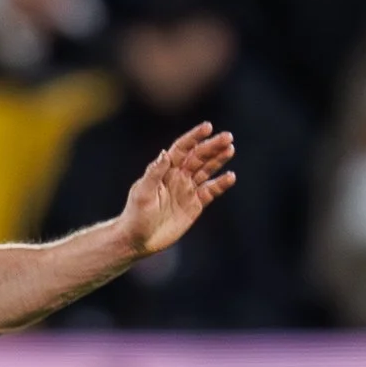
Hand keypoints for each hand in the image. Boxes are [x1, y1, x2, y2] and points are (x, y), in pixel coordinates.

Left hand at [119, 124, 236, 257]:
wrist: (138, 239)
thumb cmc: (135, 214)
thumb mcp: (142, 193)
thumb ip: (154, 173)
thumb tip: (165, 153)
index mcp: (165, 170)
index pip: (182, 148)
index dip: (194, 137)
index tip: (207, 127)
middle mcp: (178, 176)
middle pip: (198, 157)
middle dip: (212, 146)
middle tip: (228, 137)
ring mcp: (187, 190)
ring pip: (207, 170)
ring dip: (219, 160)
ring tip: (230, 149)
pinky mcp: (195, 205)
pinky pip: (211, 191)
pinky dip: (221, 184)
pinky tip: (230, 176)